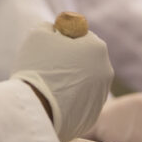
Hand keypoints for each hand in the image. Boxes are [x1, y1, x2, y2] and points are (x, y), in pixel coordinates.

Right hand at [11, 23, 112, 141]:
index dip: (64, 39)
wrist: (35, 108)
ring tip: (50, 86)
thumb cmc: (37, 66)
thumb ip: (51, 27)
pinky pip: (80, 101)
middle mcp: (106, 71)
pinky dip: (70, 100)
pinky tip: (54, 101)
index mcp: (97, 48)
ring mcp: (101, 95)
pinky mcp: (93, 115)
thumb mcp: (39, 33)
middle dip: (71, 61)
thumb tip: (56, 30)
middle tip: (48, 66)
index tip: (51, 48)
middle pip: (86, 59)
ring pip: (84, 81)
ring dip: (71, 81)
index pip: (82, 36)